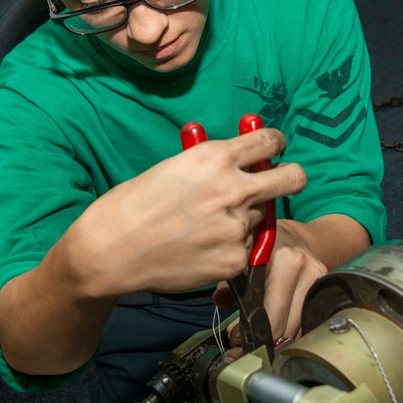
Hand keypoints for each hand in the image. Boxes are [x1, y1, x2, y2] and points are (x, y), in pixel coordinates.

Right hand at [63, 128, 306, 297]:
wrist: (111, 251)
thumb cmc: (132, 205)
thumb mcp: (174, 167)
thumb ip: (211, 164)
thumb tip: (238, 161)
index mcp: (215, 157)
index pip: (269, 141)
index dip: (275, 144)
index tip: (274, 149)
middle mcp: (233, 189)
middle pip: (291, 178)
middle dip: (290, 176)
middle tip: (282, 181)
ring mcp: (236, 227)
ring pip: (261, 217)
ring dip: (245, 218)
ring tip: (206, 227)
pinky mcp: (234, 260)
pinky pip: (245, 249)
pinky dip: (230, 248)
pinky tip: (201, 249)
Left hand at [215, 214, 370, 357]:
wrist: (294, 234)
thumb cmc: (262, 245)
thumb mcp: (240, 255)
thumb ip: (229, 280)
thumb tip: (220, 301)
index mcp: (283, 261)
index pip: (270, 313)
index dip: (252, 335)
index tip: (236, 346)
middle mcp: (305, 269)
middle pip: (286, 325)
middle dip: (264, 344)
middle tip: (244, 353)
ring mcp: (318, 279)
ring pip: (298, 327)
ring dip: (278, 342)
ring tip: (258, 348)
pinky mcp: (325, 287)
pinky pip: (306, 320)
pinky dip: (291, 332)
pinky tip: (277, 338)